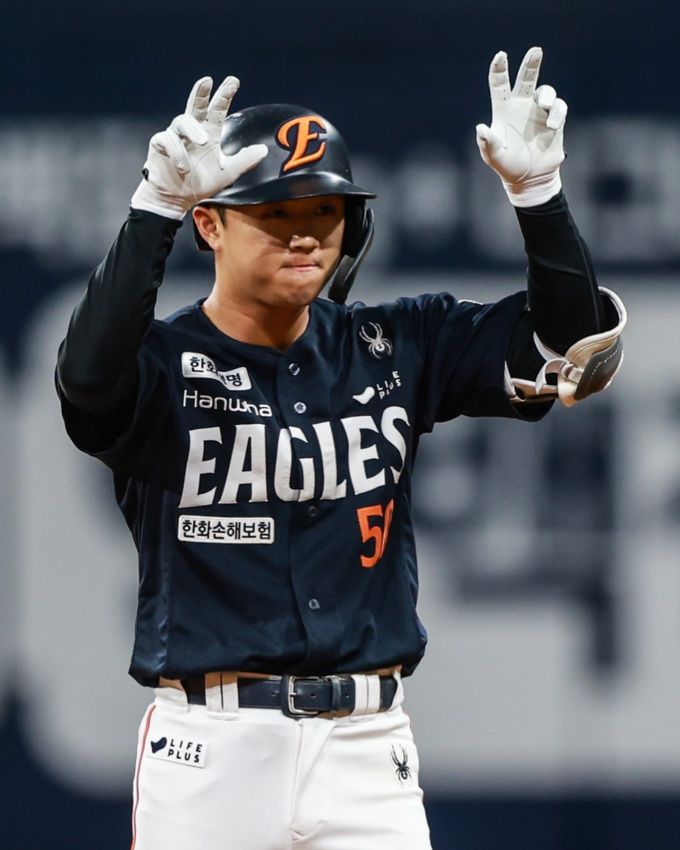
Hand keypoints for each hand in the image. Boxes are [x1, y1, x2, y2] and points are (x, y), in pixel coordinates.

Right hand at [131, 76, 267, 219]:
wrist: (177, 199)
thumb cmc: (201, 183)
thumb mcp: (228, 173)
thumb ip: (244, 161)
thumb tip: (264, 150)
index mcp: (210, 133)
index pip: (217, 109)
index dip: (224, 95)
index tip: (233, 81)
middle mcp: (192, 130)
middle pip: (196, 105)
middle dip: (201, 92)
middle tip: (207, 80)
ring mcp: (175, 135)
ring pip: (182, 121)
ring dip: (193, 131)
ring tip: (202, 143)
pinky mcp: (160, 144)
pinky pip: (168, 140)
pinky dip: (178, 153)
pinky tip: (183, 167)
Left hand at [476, 47, 566, 206]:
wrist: (530, 179)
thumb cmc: (507, 167)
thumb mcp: (494, 156)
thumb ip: (487, 142)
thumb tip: (480, 128)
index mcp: (503, 110)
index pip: (499, 84)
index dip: (499, 69)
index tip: (501, 55)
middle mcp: (521, 106)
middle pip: (526, 78)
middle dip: (531, 63)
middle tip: (536, 50)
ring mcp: (539, 112)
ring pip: (546, 91)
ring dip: (547, 95)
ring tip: (546, 105)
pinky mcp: (555, 120)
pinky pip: (559, 107)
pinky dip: (557, 112)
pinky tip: (552, 125)